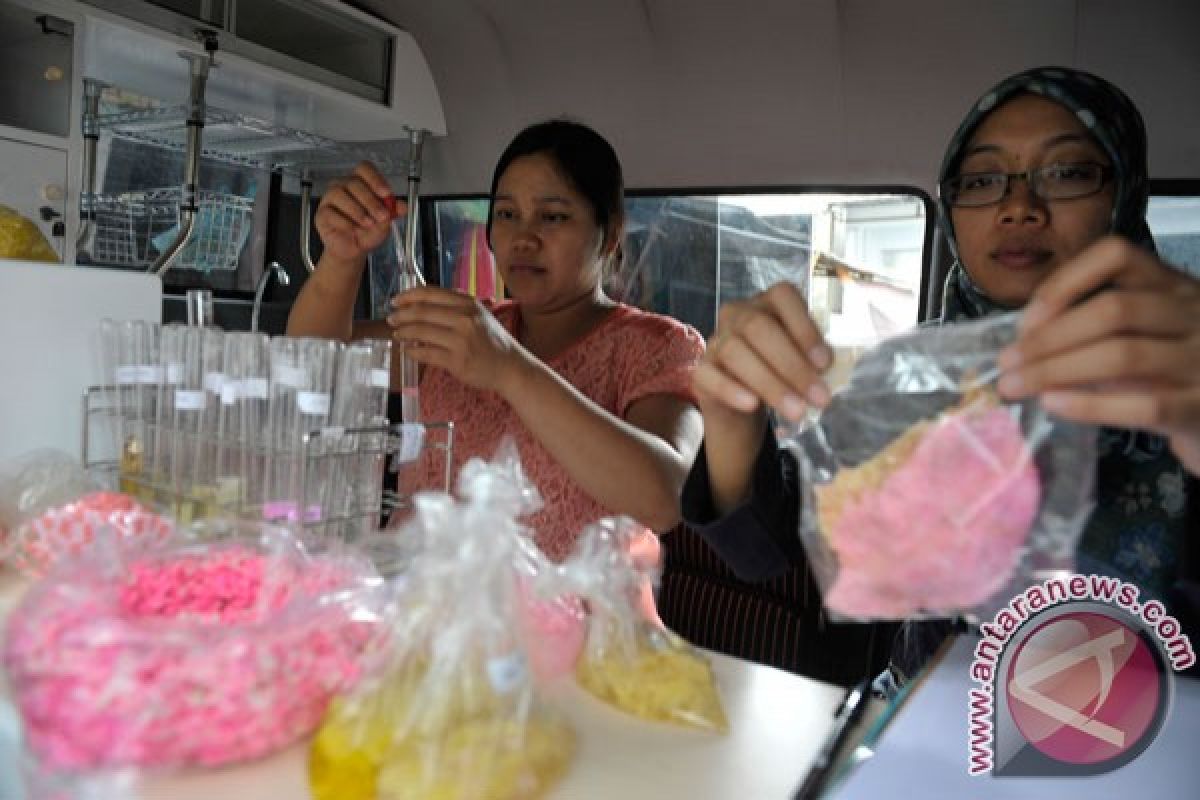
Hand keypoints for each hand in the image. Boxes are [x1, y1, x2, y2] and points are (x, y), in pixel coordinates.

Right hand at [313, 161, 402, 265]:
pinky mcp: (321, 213)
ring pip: (338, 193)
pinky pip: (329, 212)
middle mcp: (343, 186)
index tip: (386, 194)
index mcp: (360, 182)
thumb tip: (403, 207)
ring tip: (368, 224)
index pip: (364, 168)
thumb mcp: (385, 222)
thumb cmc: (367, 231)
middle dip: (370, 200)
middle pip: (353, 182)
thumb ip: (393, 212)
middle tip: (382, 216)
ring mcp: (330, 198)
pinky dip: (343, 221)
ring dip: (357, 210)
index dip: (375, 178)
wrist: (354, 249)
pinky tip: (352, 229)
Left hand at [388, 288, 527, 394]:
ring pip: (421, 332)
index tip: (395, 301)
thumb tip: (421, 303)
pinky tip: (408, 351)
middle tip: (391, 319)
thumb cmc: (492, 341)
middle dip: (401, 315)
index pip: (430, 293)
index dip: (408, 296)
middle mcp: (465, 319)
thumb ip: (455, 306)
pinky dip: (413, 352)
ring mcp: (461, 340)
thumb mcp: (479, 315)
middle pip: (422, 312)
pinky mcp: (457, 361)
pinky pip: (427, 354)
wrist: (510, 367)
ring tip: (397, 335)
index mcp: (468, 304)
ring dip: (404, 333)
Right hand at [692, 282, 833, 423]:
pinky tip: (752, 405)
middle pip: (759, 328)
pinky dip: (731, 389)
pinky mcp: (701, 369)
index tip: (825, 363)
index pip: (783, 297)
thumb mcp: (803, 359)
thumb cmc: (782, 371)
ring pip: (735, 351)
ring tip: (796, 411)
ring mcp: (716, 339)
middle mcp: (739, 314)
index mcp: (770, 302)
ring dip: (770, 383)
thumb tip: (832, 372)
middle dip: (792, 365)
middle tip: (819, 397)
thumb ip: (814, 358)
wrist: (748, 402)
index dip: (804, 327)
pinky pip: (709, 374)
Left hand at [998, 236, 1199, 474]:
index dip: (1064, 283)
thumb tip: (1021, 343)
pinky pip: (1143, 404)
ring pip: (1123, 355)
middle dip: (1048, 338)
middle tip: (1007, 363)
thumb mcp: (1142, 333)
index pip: (1117, 256)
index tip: (1026, 319)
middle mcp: (1192, 313)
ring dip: (1056, 371)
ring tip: (1016, 386)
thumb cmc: (1169, 372)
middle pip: (1112, 311)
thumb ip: (1092, 327)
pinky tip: (1054, 404)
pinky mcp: (1199, 408)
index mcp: (1171, 285)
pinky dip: (1090, 404)